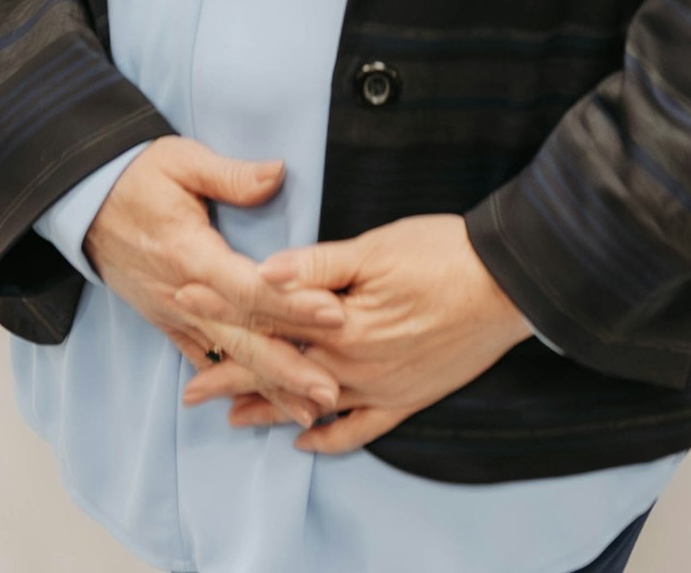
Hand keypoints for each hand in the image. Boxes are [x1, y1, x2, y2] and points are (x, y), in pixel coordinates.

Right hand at [82, 137, 350, 429]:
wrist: (85, 198)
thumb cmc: (138, 175)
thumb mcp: (183, 161)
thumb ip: (231, 175)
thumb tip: (278, 174)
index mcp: (191, 252)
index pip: (248, 286)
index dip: (291, 303)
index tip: (333, 314)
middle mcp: (182, 293)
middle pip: (241, 337)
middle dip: (287, 368)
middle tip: (331, 393)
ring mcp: (172, 312)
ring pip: (226, 356)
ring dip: (268, 385)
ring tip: (308, 412)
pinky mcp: (165, 320)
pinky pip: (201, 357)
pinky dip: (230, 383)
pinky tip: (258, 405)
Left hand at [172, 213, 536, 452]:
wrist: (507, 284)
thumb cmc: (442, 253)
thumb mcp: (375, 248)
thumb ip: (316, 267)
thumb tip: (263, 273)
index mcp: (339, 324)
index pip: (267, 319)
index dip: (223, 310)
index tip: (183, 304)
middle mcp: (352, 365)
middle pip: (279, 370)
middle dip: (230, 375)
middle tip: (189, 387)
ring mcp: (380, 387)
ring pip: (311, 405)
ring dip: (269, 410)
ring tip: (232, 416)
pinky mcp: (407, 399)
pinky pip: (360, 430)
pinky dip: (330, 439)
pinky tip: (306, 442)